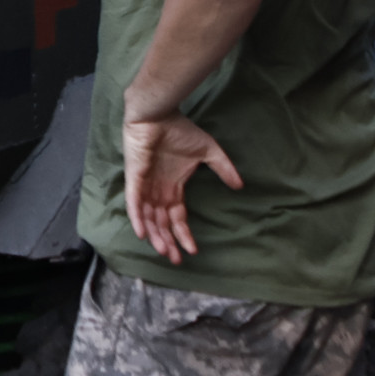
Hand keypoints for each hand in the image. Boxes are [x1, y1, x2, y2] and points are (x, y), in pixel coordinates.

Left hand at [121, 113, 241, 264]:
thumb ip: (223, 169)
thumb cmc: (179, 131)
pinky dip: (138, 219)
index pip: (176, 217)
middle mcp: (157, 190)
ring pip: (148, 218)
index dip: (183, 234)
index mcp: (171, 186)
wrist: (159, 114)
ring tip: (166, 252)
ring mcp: (145, 186)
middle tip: (176, 261)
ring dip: (156, 235)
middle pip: (162, 223)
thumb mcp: (208, 152)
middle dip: (169, 242)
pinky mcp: (135, 179)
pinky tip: (143, 234)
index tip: (193, 250)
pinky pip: (134, 203)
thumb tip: (240, 185)